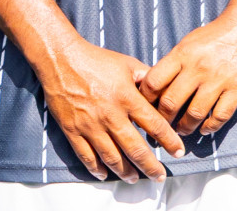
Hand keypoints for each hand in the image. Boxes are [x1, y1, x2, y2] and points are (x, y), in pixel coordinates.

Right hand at [36, 35, 184, 181]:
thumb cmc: (95, 59)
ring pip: (112, 158)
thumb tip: (166, 89)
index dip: (170, 142)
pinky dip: (96, 169)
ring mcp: (89, 124)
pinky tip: (104, 174)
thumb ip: (148, 78)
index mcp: (126, 97)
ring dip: (126, 172)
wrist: (59, 57)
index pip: (155, 126)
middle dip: (151, 167)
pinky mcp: (71, 129)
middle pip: (135, 149)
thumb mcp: (127, 64)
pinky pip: (86, 155)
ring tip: (135, 179)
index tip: (178, 151)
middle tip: (159, 176)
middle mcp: (110, 115)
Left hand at [139, 12, 236, 136]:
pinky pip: (221, 115)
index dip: (146, 97)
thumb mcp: (187, 44)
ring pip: (195, 113)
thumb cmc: (213, 36)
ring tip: (181, 130)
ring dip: (186, 127)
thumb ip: (173, 64)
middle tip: (162, 126)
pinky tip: (205, 130)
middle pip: (172, 101)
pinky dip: (211, 127)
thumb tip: (155, 86)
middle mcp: (198, 68)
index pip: (154, 81)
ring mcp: (219, 79)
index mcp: (181, 55)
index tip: (145, 106)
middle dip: (163, 118)